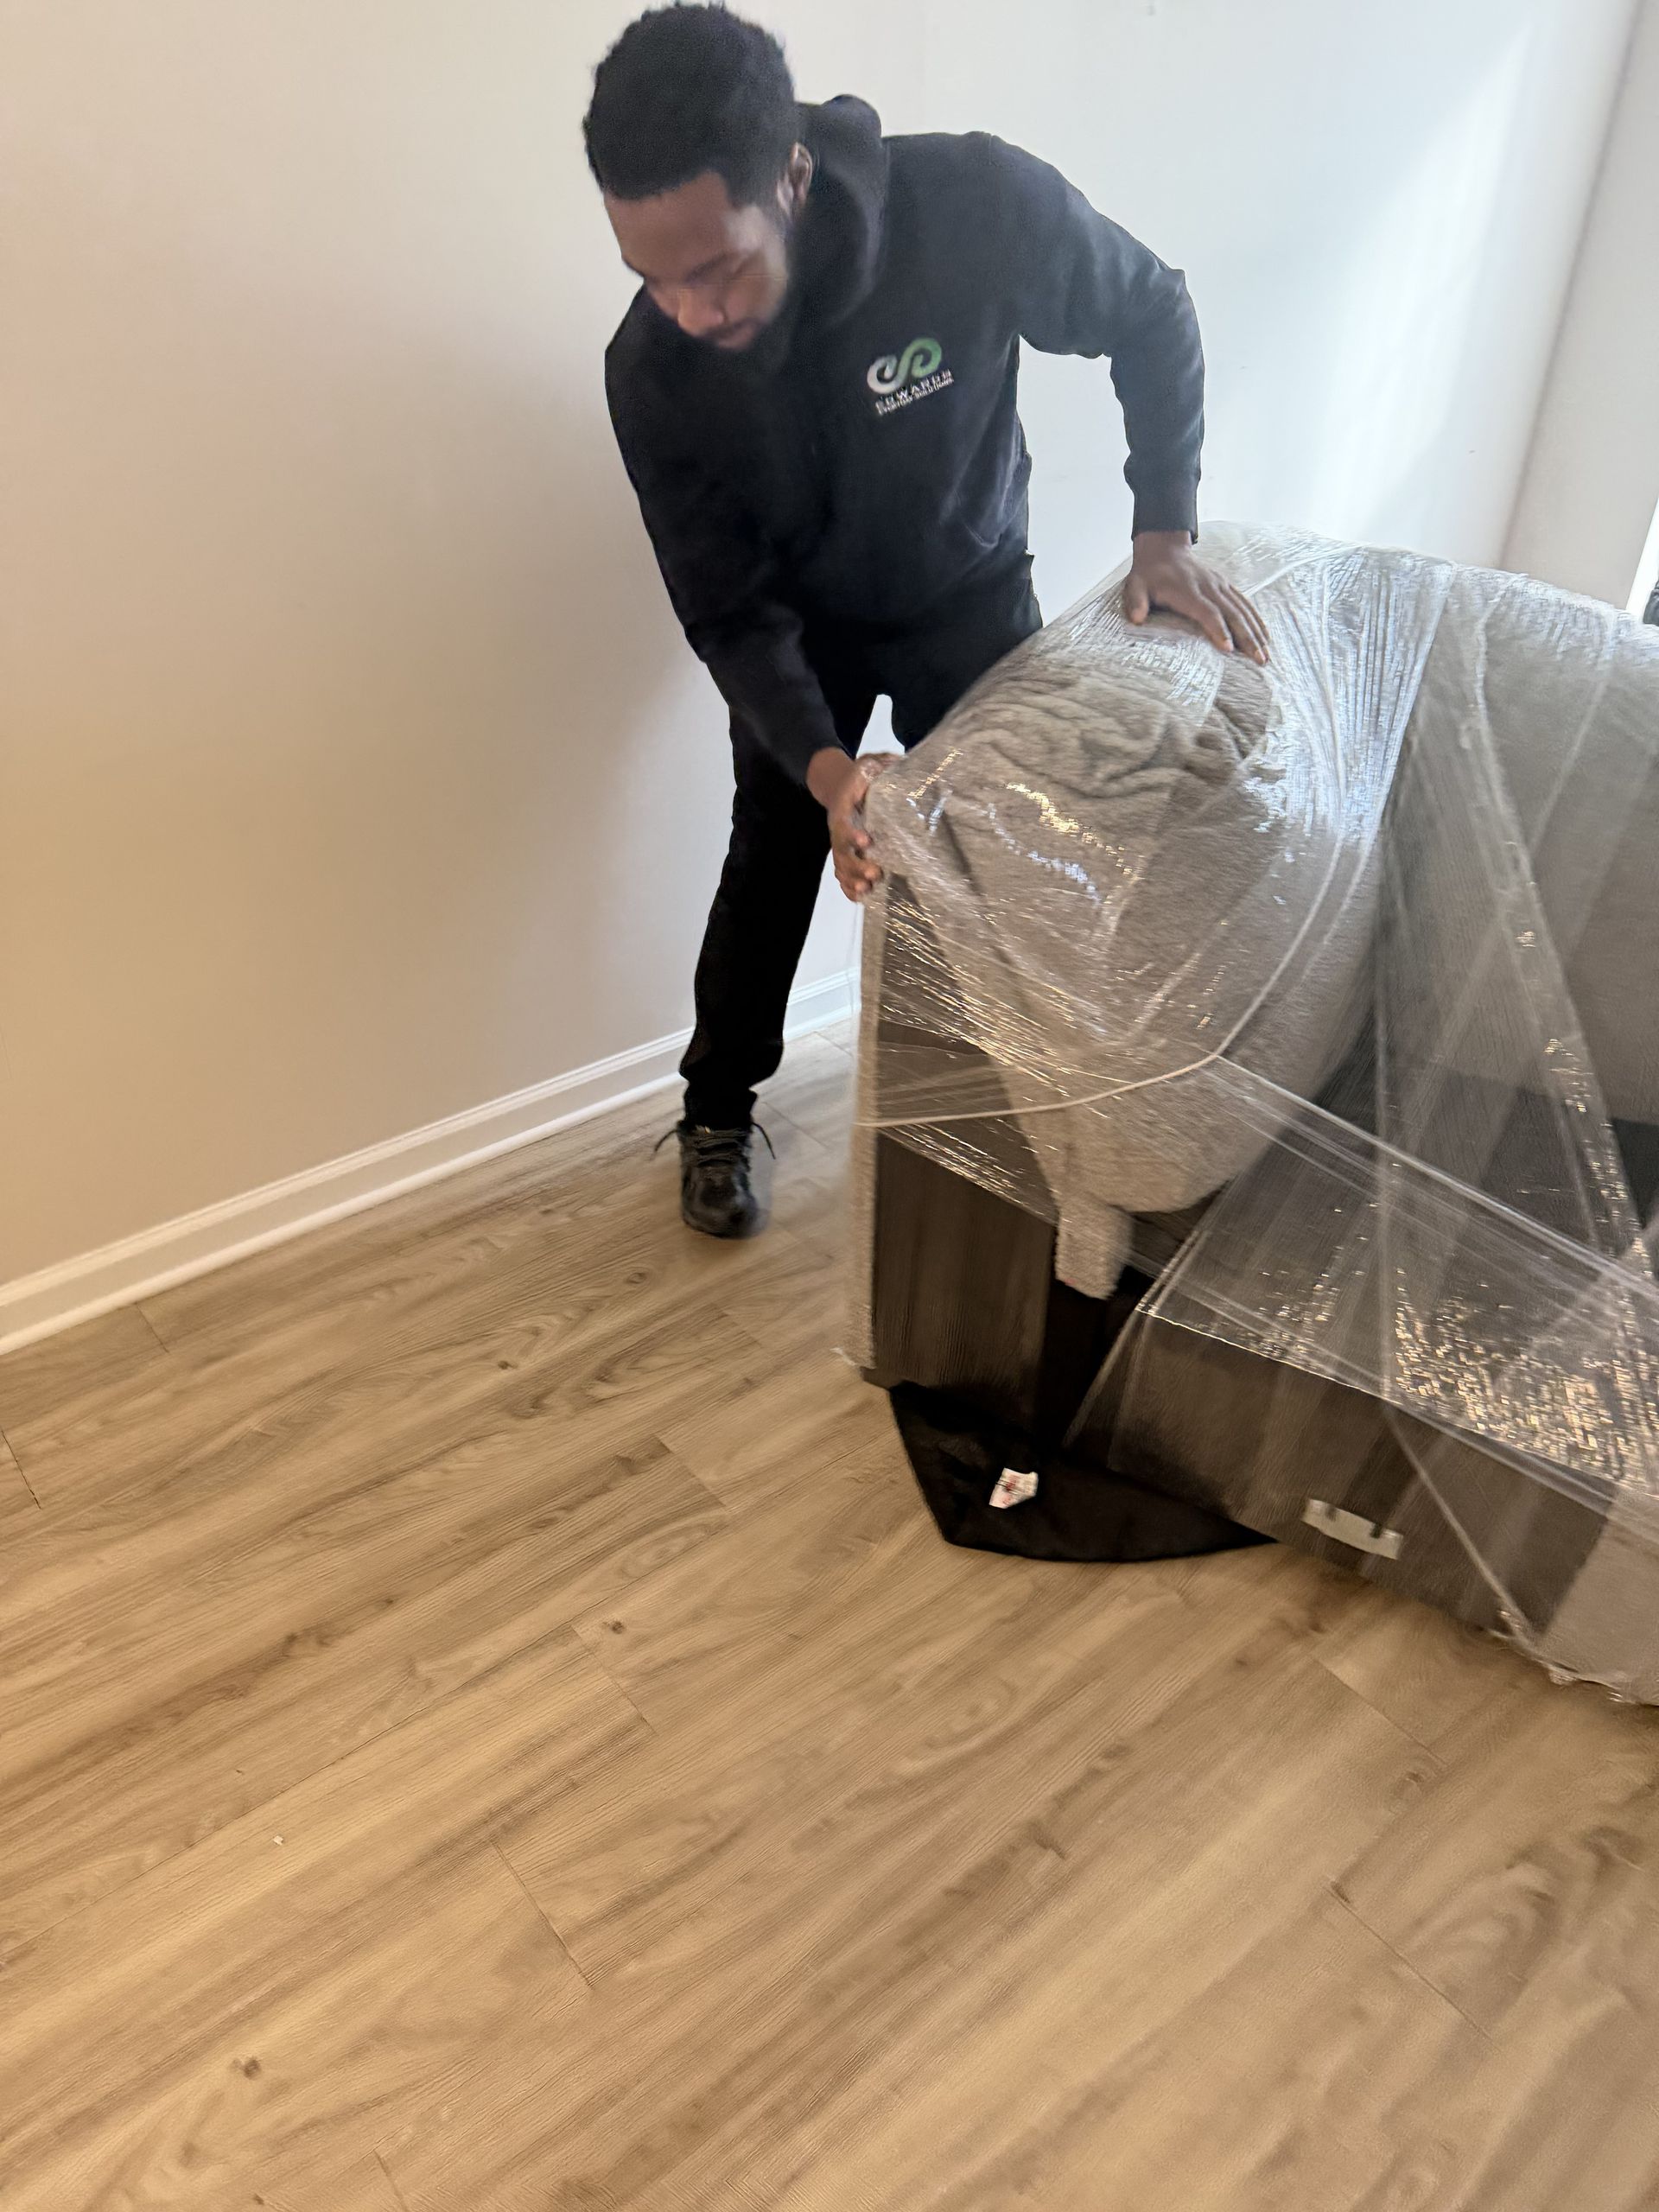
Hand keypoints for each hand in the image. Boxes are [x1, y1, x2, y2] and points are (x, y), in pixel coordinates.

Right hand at [808, 748, 891, 902]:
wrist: (839, 784)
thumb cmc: (859, 775)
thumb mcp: (868, 763)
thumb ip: (881, 764)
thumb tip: (900, 762)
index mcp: (842, 808)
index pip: (843, 823)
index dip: (852, 835)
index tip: (867, 841)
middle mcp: (837, 828)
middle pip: (840, 851)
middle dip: (856, 865)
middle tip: (875, 873)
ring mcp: (839, 843)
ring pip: (840, 865)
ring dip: (851, 879)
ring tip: (867, 890)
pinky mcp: (844, 852)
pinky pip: (841, 872)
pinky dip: (847, 886)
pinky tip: (860, 897)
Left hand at [1124, 531, 1269, 663]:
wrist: (1163, 550)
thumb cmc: (1148, 576)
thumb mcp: (1135, 586)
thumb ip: (1135, 601)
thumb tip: (1137, 618)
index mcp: (1188, 590)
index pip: (1207, 611)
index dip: (1218, 629)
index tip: (1229, 649)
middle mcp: (1209, 587)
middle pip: (1232, 613)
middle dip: (1247, 637)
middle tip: (1259, 660)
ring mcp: (1220, 585)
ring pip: (1242, 610)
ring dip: (1256, 633)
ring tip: (1266, 655)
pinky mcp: (1226, 586)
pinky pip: (1244, 604)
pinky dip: (1256, 620)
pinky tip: (1265, 637)